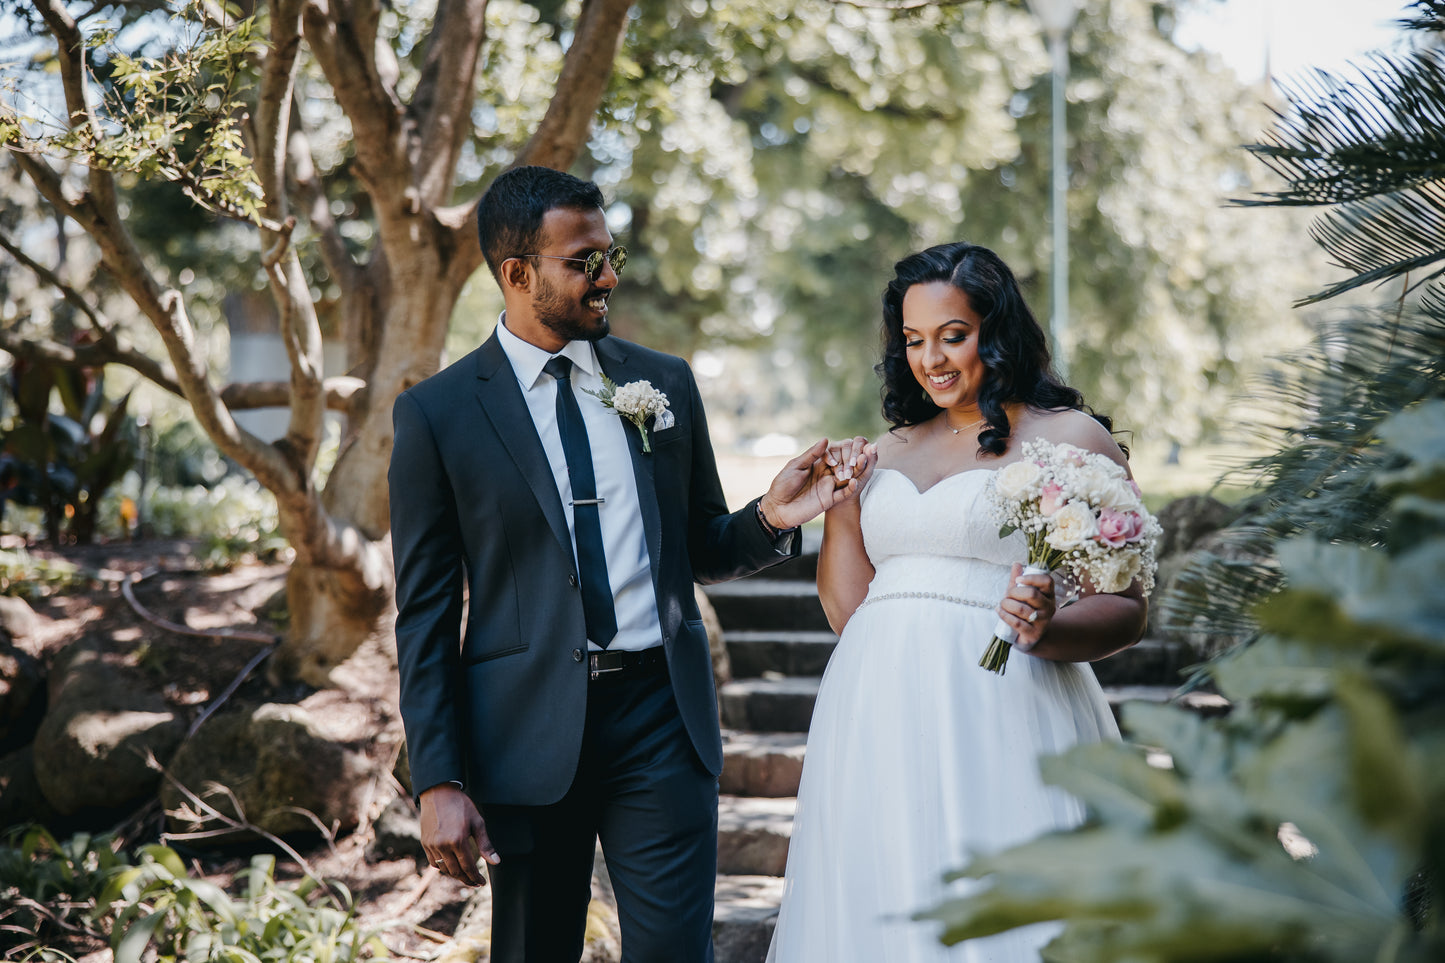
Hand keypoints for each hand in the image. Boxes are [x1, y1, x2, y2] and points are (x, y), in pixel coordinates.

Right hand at [420, 784, 497, 885]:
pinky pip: (433, 862)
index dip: (475, 877)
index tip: (481, 883)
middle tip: (474, 883)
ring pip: (444, 869)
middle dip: (466, 879)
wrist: (438, 793)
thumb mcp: (478, 822)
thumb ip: (485, 844)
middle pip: (455, 871)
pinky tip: (451, 866)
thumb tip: (496, 862)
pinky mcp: (425, 843)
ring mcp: (432, 845)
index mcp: (458, 840)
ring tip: (464, 875)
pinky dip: (442, 867)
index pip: (468, 867)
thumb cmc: (461, 805)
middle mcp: (443, 845)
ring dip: (455, 875)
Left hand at [761, 437, 876, 529]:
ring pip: (847, 478)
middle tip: (859, 458)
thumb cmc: (782, 485)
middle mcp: (825, 474)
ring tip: (862, 464)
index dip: (837, 455)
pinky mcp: (829, 500)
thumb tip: (826, 439)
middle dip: (851, 461)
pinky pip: (843, 493)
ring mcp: (828, 487)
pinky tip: (854, 482)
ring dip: (855, 471)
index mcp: (817, 464)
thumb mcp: (795, 467)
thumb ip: (812, 454)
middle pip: (843, 465)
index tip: (832, 462)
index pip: (834, 454)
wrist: (777, 508)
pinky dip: (850, 488)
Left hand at [997, 562, 1055, 650]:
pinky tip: (999, 611)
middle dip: (1013, 592)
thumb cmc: (1025, 610)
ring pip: (1022, 608)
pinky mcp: (1033, 633)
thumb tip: (1016, 564)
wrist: (1029, 636)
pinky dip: (1004, 615)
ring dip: (1006, 604)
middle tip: (1006, 595)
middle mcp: (1049, 607)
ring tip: (1002, 604)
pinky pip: (1016, 622)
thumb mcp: (1022, 595)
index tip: (1018, 579)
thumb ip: (1018, 581)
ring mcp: (1043, 621)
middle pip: (1031, 594)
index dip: (1032, 578)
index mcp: (1049, 594)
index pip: (1047, 581)